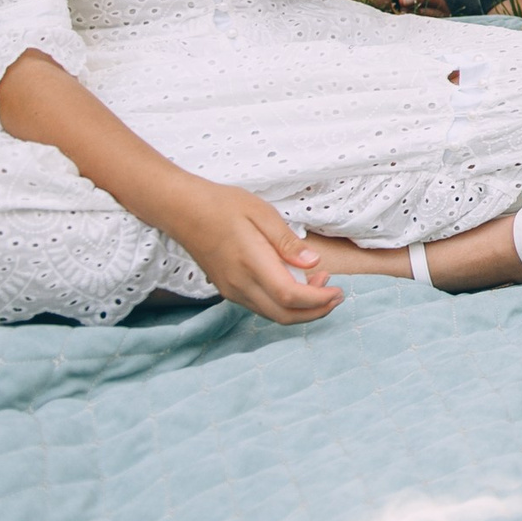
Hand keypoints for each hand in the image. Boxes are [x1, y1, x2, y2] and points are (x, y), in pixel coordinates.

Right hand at [162, 179, 344, 324]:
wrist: (183, 210)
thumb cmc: (223, 205)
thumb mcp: (262, 213)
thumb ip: (287, 242)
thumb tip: (314, 263)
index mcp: (251, 263)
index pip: (290, 296)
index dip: (318, 300)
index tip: (339, 291)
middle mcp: (240, 284)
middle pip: (283, 315)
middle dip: (316, 311)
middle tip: (337, 294)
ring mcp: (232, 290)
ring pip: (272, 314)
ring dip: (301, 308)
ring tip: (320, 282)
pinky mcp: (228, 289)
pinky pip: (261, 306)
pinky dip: (284, 303)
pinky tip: (295, 282)